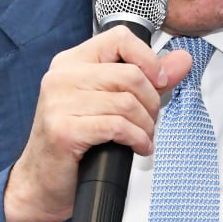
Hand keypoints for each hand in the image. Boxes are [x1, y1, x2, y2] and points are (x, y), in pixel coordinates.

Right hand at [3, 26, 191, 221]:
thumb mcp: (111, 103)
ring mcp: (59, 103)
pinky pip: (117, 126)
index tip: (160, 82)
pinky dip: (137, 139)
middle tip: (149, 121)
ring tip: (143, 137)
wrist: (41, 183)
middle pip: (130, 74)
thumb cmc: (74, 143)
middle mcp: (62, 77)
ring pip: (127, 102)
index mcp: (72, 62)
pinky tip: (137, 147)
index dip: (149, 60)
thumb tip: (181, 60)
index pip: (120, 38)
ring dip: (146, 125)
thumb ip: (148, 79)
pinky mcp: (63, 130)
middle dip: (152, 102)